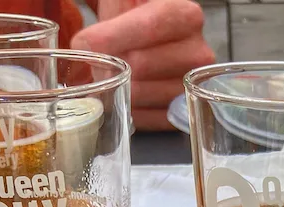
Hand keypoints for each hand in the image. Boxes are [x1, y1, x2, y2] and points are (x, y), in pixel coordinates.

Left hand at [72, 0, 214, 130]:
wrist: (155, 38)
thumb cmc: (137, 16)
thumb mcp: (125, 0)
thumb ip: (109, 11)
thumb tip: (86, 47)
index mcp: (186, 16)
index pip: (149, 27)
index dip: (112, 36)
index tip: (84, 42)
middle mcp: (199, 53)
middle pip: (141, 65)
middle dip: (111, 64)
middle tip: (100, 60)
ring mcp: (193, 86)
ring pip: (140, 94)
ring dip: (117, 86)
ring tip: (114, 74)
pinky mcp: (183, 111)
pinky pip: (147, 118)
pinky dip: (127, 108)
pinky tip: (123, 94)